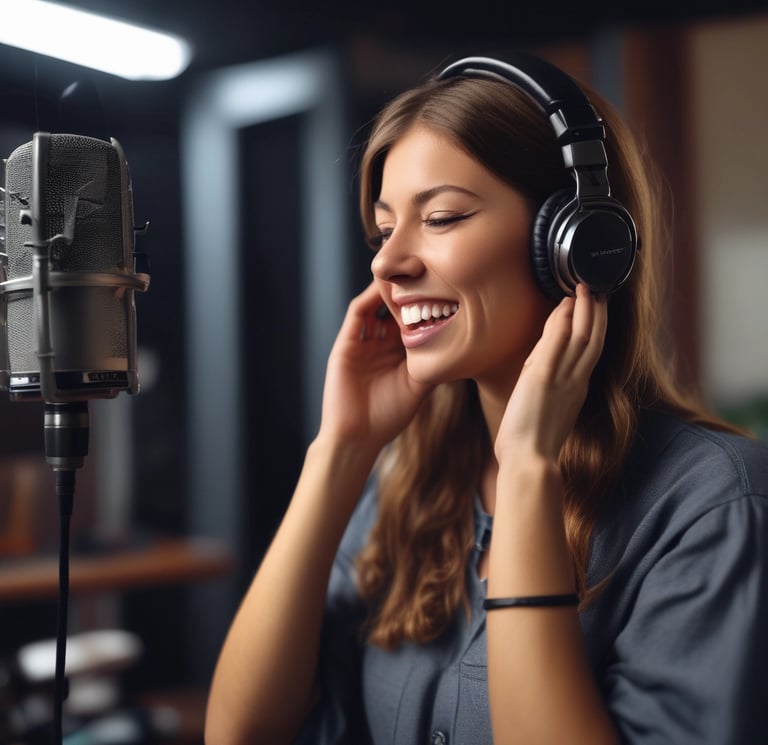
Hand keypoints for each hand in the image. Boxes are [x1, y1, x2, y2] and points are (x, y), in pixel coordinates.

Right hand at [318, 281, 433, 449]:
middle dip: (409, 290)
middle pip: (395, 308)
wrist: (357, 437)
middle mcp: (381, 344)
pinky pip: (357, 313)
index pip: (413, 321)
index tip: (447, 288)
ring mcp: (363, 342)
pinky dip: (370, 298)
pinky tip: (385, 287)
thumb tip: (460, 347)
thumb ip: (433, 365)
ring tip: (407, 272)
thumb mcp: (419, 388)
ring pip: (376, 306)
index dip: (427, 305)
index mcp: (399, 354)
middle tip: (427, 269)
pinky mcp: (346, 344)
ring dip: (389, 289)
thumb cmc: (388, 417)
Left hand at [495, 284, 606, 463]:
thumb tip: (540, 361)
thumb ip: (545, 383)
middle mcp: (575, 381)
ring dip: (584, 309)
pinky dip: (563, 322)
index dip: (591, 326)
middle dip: (596, 312)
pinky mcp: (544, 378)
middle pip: (594, 339)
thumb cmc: (531, 441)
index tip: (589, 307)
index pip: (588, 351)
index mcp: (576, 389)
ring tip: (584, 289)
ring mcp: (562, 379)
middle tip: (595, 289)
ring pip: (582, 336)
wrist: (529, 461)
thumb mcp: (544, 406)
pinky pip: (558, 344)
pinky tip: (565, 305)